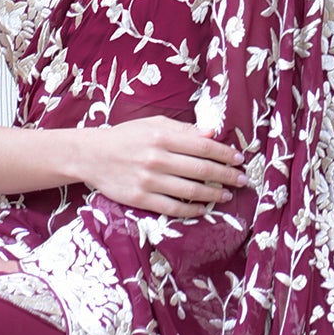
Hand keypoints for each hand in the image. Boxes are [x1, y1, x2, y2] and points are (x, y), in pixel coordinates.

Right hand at [79, 116, 243, 216]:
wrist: (91, 155)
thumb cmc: (126, 137)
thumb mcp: (153, 124)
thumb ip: (183, 129)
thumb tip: (213, 134)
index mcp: (162, 137)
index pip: (203, 147)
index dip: (225, 154)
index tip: (239, 159)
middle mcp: (156, 159)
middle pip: (201, 170)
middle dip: (227, 176)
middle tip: (242, 180)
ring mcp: (148, 181)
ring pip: (190, 191)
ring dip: (214, 194)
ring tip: (227, 195)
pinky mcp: (140, 199)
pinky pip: (173, 208)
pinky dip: (192, 210)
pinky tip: (204, 208)